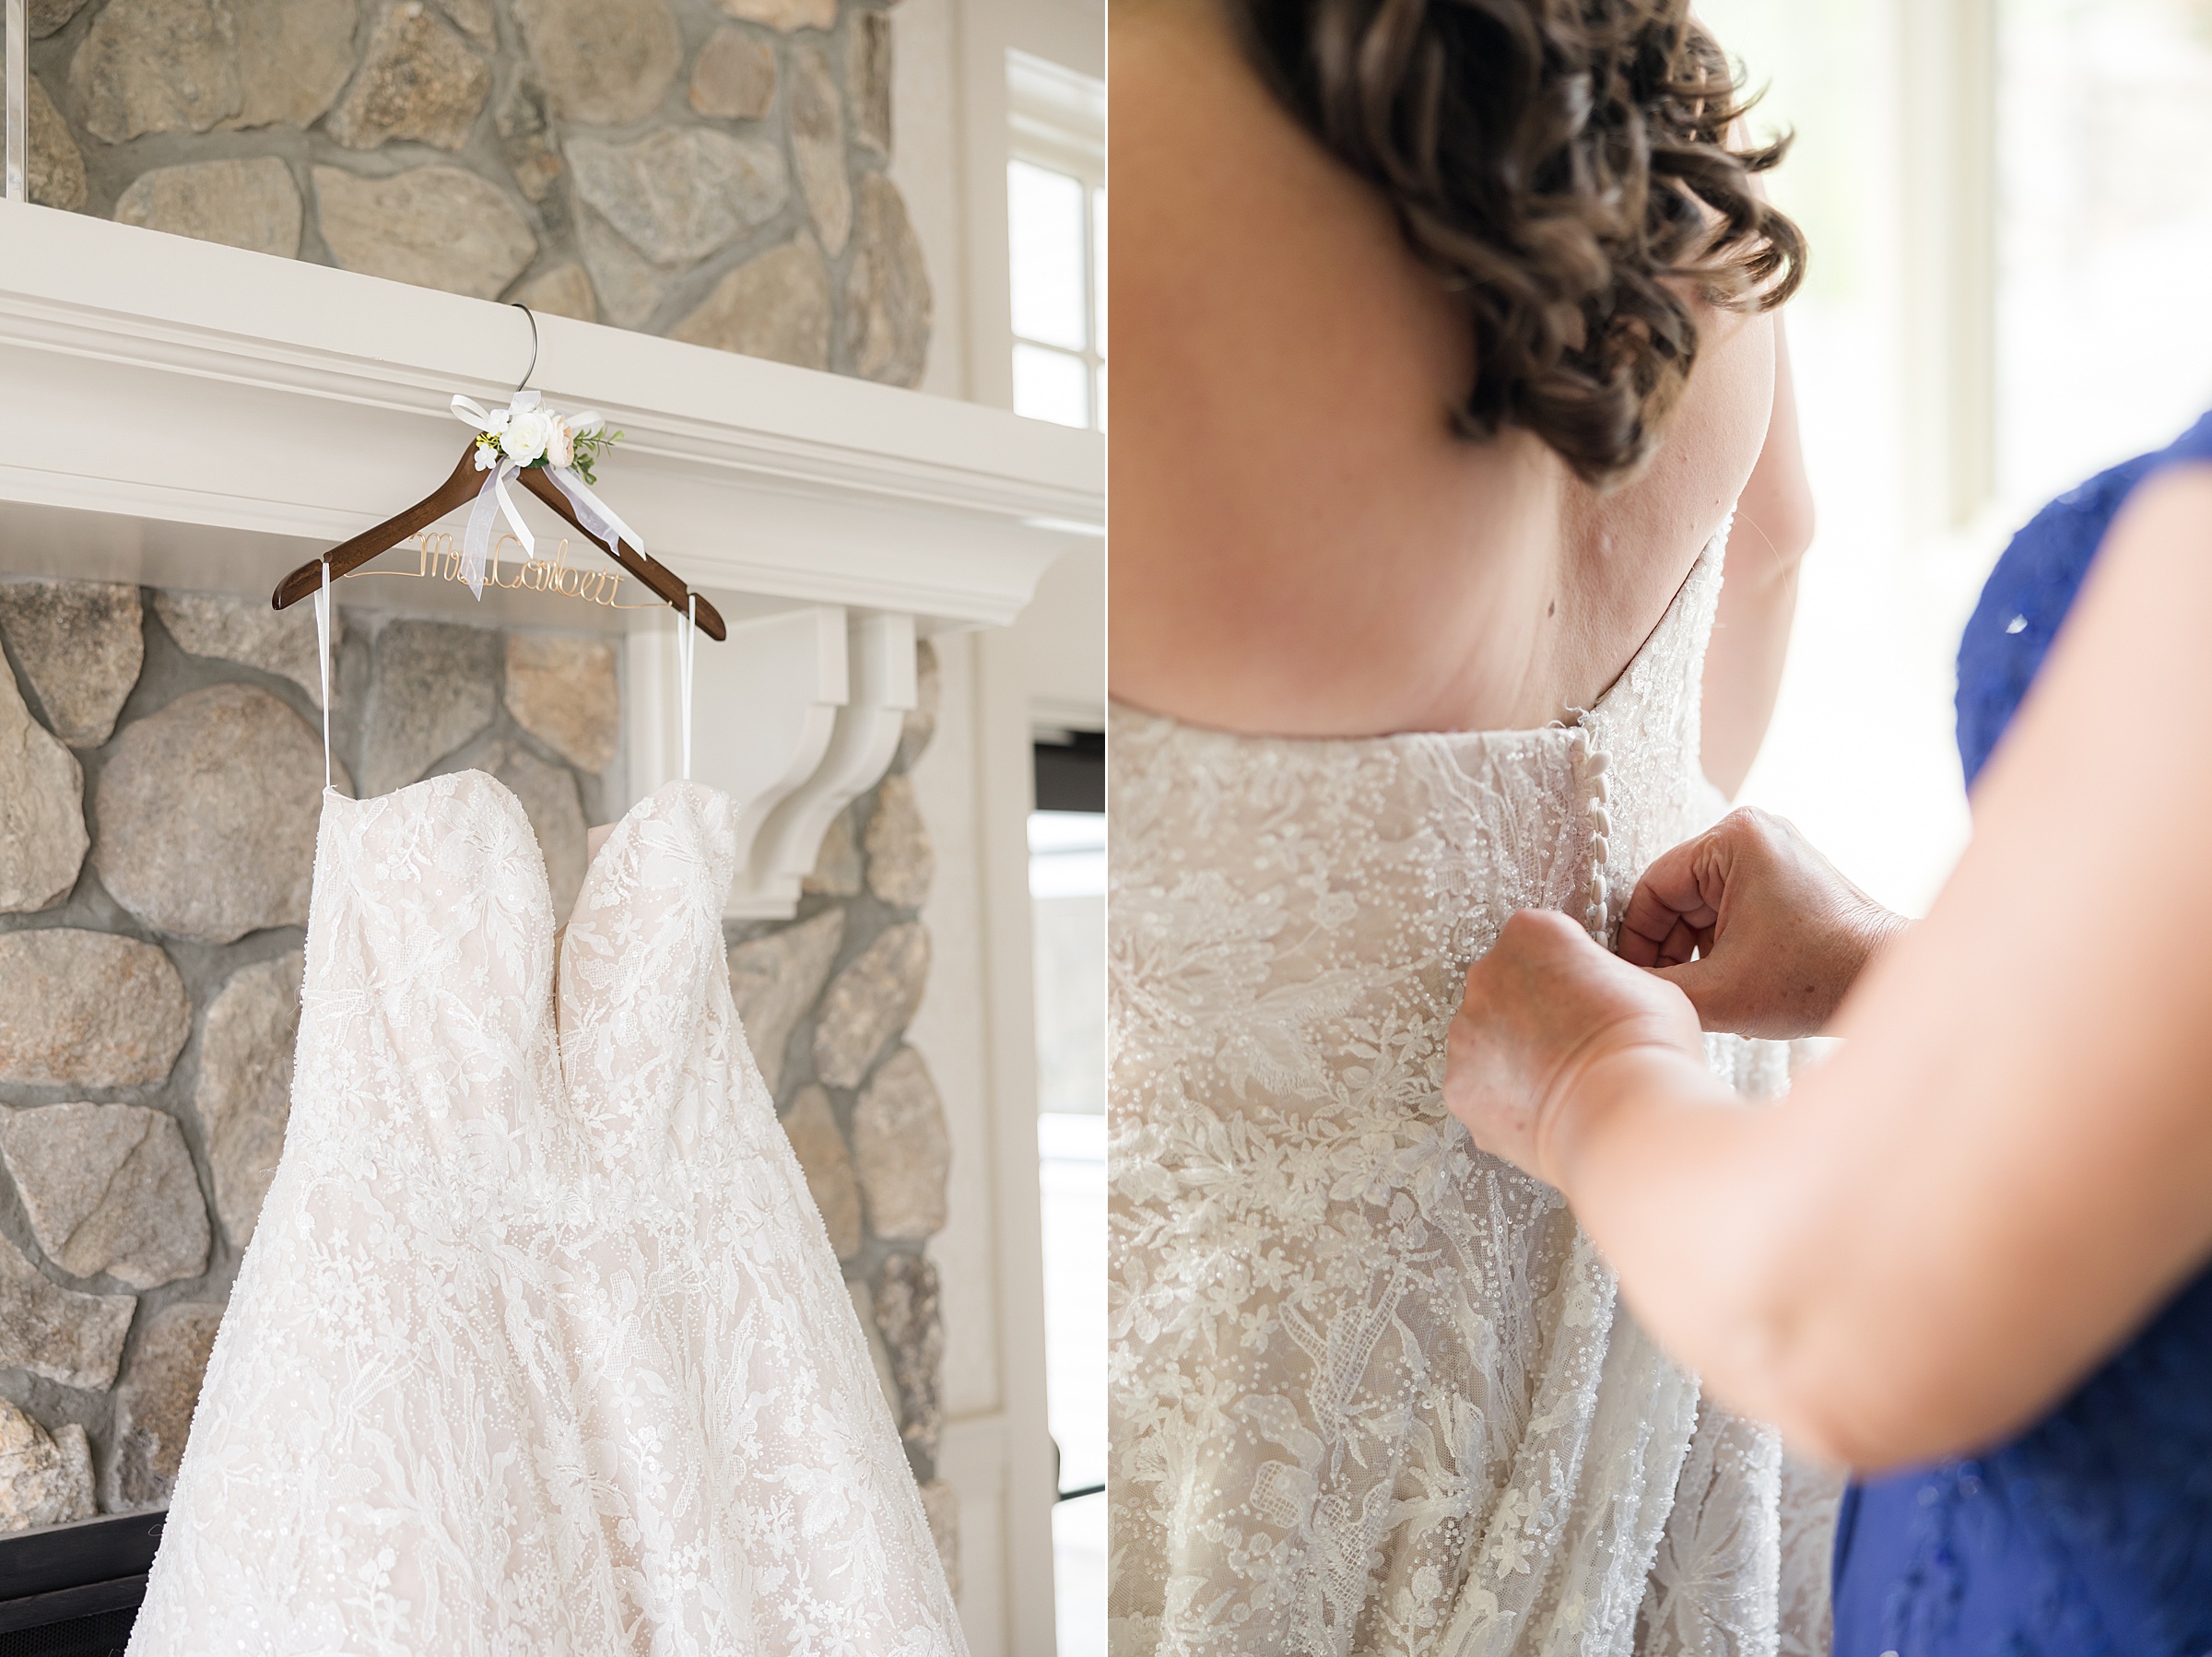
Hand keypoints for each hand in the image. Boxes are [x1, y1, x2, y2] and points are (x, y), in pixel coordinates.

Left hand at [1443, 909, 1706, 1185]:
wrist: (1623, 1116)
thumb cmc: (1645, 1047)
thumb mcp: (1647, 984)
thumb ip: (1605, 979)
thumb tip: (1602, 999)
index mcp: (1533, 934)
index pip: (1540, 939)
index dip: (1568, 973)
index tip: (1586, 995)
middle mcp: (1487, 974)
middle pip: (1505, 988)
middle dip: (1533, 1014)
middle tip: (1573, 1044)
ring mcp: (1466, 1032)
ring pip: (1486, 1040)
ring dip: (1513, 1057)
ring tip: (1560, 1084)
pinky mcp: (1458, 1084)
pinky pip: (1479, 1088)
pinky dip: (1503, 1100)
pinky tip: (1542, 1111)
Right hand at [1618, 807, 1908, 1038]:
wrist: (1893, 981)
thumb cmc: (1817, 978)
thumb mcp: (1718, 992)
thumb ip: (1654, 989)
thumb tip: (1612, 989)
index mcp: (1732, 837)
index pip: (1651, 890)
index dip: (1635, 943)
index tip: (1633, 984)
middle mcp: (1753, 832)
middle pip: (1677, 898)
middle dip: (1669, 951)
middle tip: (1668, 997)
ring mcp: (1774, 852)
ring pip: (1702, 909)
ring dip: (1694, 954)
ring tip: (1705, 998)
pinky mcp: (1789, 877)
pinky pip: (1730, 910)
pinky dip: (1722, 948)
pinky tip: (1730, 986)